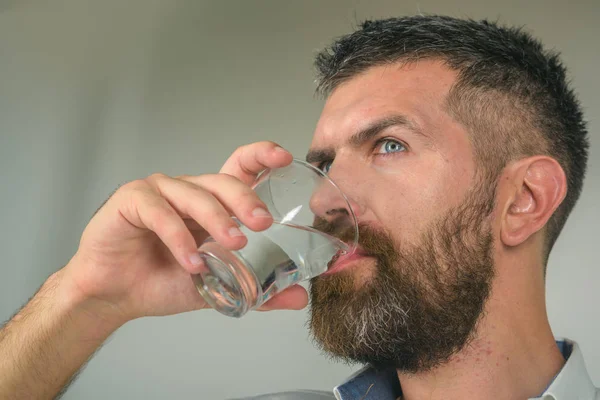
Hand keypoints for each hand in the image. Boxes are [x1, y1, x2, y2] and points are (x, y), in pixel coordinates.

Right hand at [63, 142, 307, 323]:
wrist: (115, 296)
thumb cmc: (163, 281)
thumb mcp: (219, 286)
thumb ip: (257, 289)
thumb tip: (299, 297)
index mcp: (210, 203)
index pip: (239, 168)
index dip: (261, 156)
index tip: (285, 157)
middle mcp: (188, 190)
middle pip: (223, 180)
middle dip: (246, 199)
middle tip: (263, 223)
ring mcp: (159, 191)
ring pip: (195, 194)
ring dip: (216, 220)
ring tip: (232, 246)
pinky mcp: (132, 199)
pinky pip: (160, 212)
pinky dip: (178, 238)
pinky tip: (191, 262)